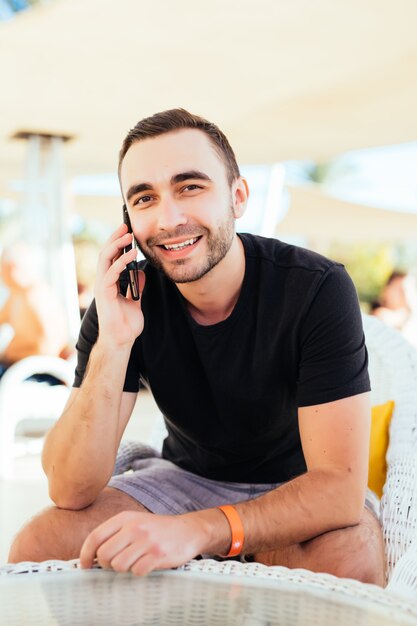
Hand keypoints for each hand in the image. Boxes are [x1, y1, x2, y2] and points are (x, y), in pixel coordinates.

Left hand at [79, 511, 205, 575]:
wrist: (188, 530)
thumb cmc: (156, 529)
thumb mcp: (134, 522)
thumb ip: (114, 534)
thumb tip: (90, 555)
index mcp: (125, 517)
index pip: (95, 537)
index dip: (85, 555)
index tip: (84, 566)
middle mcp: (134, 527)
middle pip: (104, 555)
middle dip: (106, 565)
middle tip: (115, 564)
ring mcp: (147, 541)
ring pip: (118, 566)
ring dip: (124, 569)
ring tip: (134, 562)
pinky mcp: (158, 554)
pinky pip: (137, 571)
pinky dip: (140, 572)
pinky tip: (147, 564)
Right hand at [94, 224, 145, 347]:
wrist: (122, 340)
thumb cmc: (126, 323)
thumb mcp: (135, 300)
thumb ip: (136, 286)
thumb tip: (140, 272)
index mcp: (110, 282)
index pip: (111, 257)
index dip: (118, 243)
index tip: (127, 231)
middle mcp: (104, 281)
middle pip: (105, 253)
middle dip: (115, 238)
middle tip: (125, 226)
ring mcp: (102, 286)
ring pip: (105, 259)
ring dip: (116, 245)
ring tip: (127, 235)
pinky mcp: (104, 293)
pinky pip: (111, 273)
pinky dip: (121, 262)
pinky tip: (131, 254)